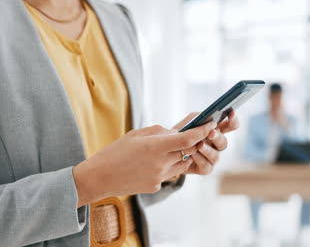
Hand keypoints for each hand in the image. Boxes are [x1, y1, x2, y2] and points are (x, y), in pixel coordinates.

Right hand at [72, 121, 216, 206]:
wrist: (99, 178)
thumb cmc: (114, 152)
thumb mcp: (135, 134)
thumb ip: (159, 132)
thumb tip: (176, 132)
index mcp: (155, 147)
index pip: (187, 138)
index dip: (201, 131)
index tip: (210, 124)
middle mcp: (160, 163)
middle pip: (188, 151)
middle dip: (193, 142)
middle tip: (193, 133)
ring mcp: (159, 177)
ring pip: (181, 163)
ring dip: (181, 154)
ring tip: (167, 148)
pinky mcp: (156, 186)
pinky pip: (169, 173)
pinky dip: (166, 166)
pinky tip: (149, 163)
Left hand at [173, 111, 238, 174]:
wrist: (166, 151)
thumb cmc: (179, 134)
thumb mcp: (188, 122)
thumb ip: (198, 118)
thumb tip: (208, 118)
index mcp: (215, 131)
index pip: (230, 126)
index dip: (233, 120)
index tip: (232, 113)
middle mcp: (216, 145)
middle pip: (224, 142)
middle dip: (217, 137)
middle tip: (211, 132)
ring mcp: (211, 158)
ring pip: (216, 156)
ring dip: (207, 150)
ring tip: (199, 145)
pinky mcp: (204, 168)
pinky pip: (207, 166)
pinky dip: (200, 160)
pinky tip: (192, 155)